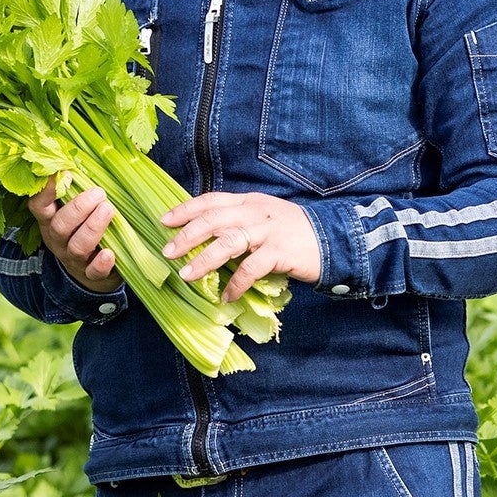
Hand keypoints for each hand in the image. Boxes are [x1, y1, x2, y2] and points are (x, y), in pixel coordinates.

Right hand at [28, 178, 121, 293]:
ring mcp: (73, 259)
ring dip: (93, 227)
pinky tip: (109, 253)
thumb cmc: (84, 227)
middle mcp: (58, 240)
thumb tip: (86, 156)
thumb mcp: (75, 209)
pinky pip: (93, 272)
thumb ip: (78, 188)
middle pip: (60, 226)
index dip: (47, 190)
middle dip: (79, 208)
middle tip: (99, 193)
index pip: (39, 206)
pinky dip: (101, 263)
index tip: (66, 173)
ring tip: (109, 209)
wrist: (91, 271)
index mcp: (51, 220)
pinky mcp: (90, 275)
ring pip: (77, 246)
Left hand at [161, 191, 320, 302]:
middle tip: (168, 252)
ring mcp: (267, 231)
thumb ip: (239, 222)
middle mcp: (255, 212)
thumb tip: (206, 237)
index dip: (185, 209)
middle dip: (187, 235)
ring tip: (187, 276)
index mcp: (248, 202)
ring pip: (228, 241)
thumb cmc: (293, 232)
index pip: (211, 200)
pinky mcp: (280, 251)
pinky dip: (235, 283)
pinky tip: (226, 296)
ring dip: (204, 259)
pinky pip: (251, 268)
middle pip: (213, 219)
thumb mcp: (264, 217)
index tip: (164, 221)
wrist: (332, 239)